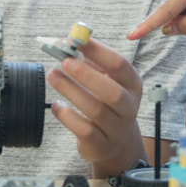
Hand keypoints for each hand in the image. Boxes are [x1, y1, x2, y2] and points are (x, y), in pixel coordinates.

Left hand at [46, 39, 146, 176]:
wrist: (117, 143)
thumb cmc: (108, 104)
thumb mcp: (107, 82)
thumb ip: (91, 64)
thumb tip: (69, 44)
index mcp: (132, 85)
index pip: (120, 65)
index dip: (98, 51)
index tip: (77, 41)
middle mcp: (129, 107)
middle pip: (112, 91)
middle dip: (86, 75)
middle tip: (65, 62)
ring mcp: (117, 128)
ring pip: (96, 110)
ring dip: (72, 91)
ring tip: (53, 77)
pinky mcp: (101, 145)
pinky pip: (85, 130)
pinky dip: (68, 117)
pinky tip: (56, 106)